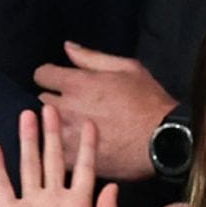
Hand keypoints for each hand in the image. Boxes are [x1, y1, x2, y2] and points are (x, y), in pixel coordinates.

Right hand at [0, 105, 118, 206]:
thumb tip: (110, 186)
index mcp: (78, 206)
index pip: (83, 168)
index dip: (87, 146)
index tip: (91, 123)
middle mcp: (55, 200)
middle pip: (53, 159)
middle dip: (54, 133)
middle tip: (52, 108)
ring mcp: (32, 205)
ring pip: (29, 165)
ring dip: (28, 141)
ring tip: (27, 115)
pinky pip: (3, 186)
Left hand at [35, 42, 176, 180]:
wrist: (164, 140)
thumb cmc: (148, 101)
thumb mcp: (126, 68)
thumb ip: (91, 57)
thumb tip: (67, 46)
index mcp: (77, 83)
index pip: (42, 75)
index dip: (49, 76)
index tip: (58, 81)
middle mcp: (66, 108)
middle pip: (42, 100)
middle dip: (53, 100)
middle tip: (70, 105)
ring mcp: (67, 136)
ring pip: (46, 127)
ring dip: (56, 125)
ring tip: (71, 127)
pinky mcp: (73, 159)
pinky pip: (54, 151)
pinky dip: (61, 148)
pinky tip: (73, 147)